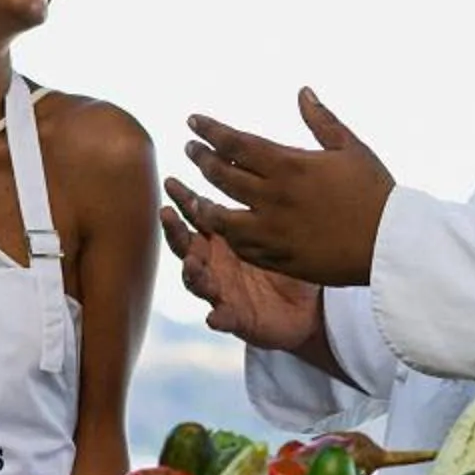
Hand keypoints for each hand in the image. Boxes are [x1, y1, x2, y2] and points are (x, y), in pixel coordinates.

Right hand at [160, 197, 321, 351]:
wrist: (306, 308)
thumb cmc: (290, 263)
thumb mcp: (279, 230)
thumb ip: (268, 202)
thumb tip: (270, 155)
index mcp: (224, 239)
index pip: (198, 216)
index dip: (183, 200)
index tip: (170, 182)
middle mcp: (215, 264)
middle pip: (186, 246)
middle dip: (174, 231)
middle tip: (167, 214)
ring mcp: (222, 292)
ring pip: (197, 282)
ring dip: (192, 273)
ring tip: (192, 264)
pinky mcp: (236, 319)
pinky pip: (224, 318)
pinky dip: (218, 318)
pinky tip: (214, 317)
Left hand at [169, 87, 395, 289]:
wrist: (390, 243)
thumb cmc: (375, 191)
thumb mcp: (351, 148)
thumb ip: (321, 120)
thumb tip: (302, 91)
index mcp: (289, 166)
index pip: (235, 143)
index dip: (210, 130)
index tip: (194, 121)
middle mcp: (274, 198)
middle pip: (221, 176)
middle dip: (201, 159)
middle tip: (191, 150)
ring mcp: (273, 231)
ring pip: (221, 217)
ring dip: (204, 204)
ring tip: (196, 196)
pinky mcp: (279, 258)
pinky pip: (242, 248)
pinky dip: (228, 236)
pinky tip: (224, 229)